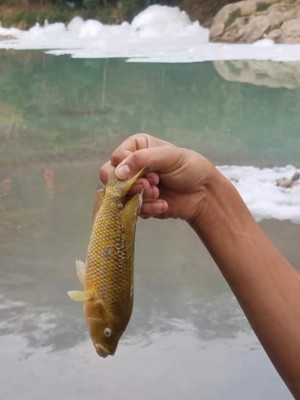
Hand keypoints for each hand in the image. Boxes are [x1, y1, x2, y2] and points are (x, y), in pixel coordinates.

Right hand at [99, 133, 216, 220]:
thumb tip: (118, 172)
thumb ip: (142, 160)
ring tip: (159, 195)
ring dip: (140, 198)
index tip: (151, 173)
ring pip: (119, 196)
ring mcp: (134, 186)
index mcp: (136, 147)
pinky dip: (148, 209)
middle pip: (109, 177)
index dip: (128, 168)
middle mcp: (131, 166)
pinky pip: (131, 210)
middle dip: (130, 185)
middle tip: (150, 186)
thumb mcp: (169, 156)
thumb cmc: (190, 168)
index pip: (116, 158)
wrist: (204, 193)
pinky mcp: (138, 203)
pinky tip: (164, 205)